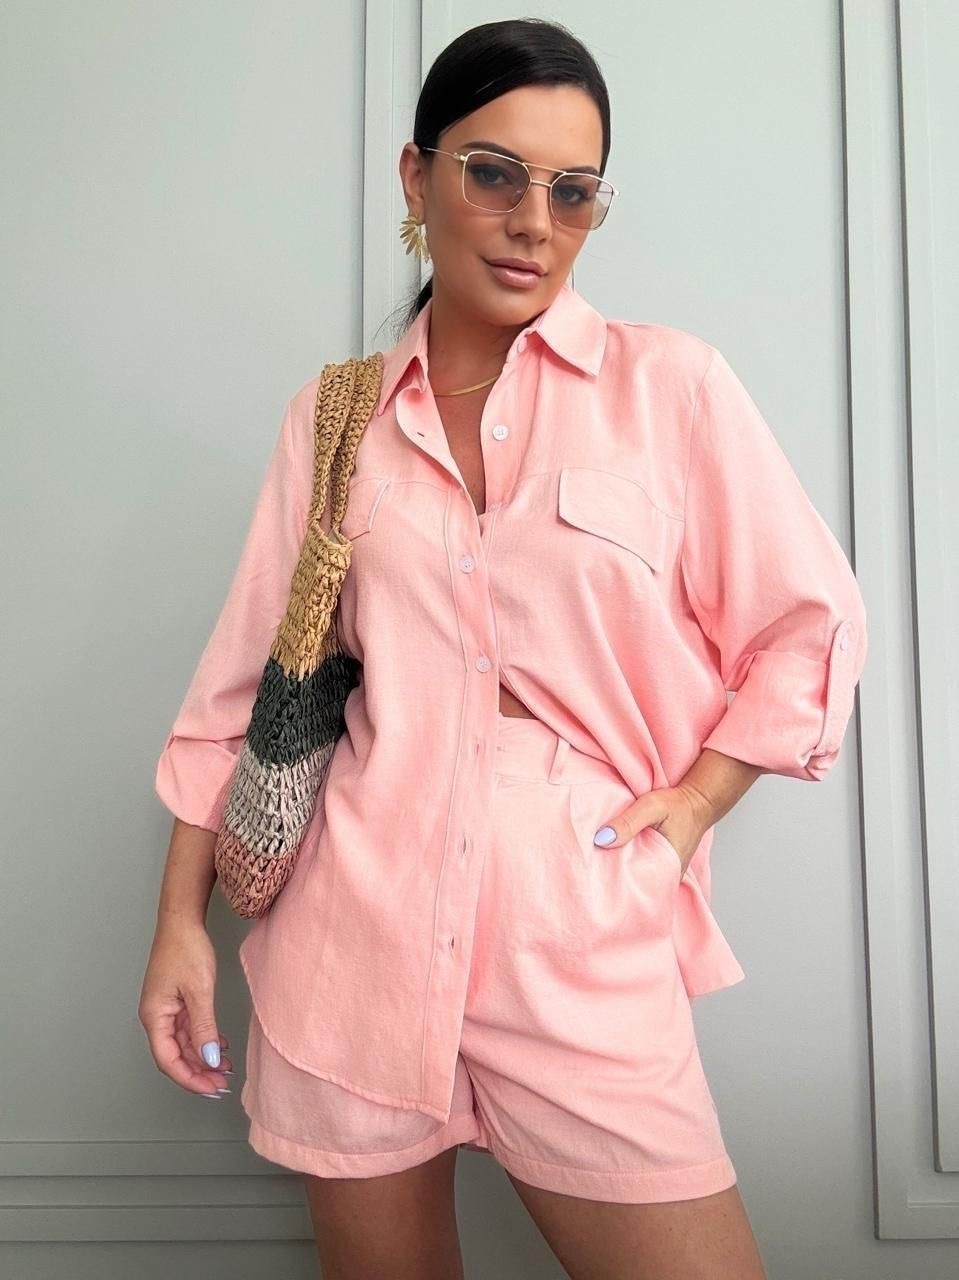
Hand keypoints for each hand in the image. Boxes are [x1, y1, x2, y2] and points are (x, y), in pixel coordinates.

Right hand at [138, 918, 233, 1097]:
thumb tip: (210, 1057)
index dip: (189, 1078)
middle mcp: (156, 1016)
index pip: (168, 1060)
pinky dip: (203, 1041)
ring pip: (182, 1045)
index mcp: (155, 1016)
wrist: (182, 921)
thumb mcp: (199, 991)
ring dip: (202, 1058)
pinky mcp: (175, 1002)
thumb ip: (204, 1027)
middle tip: (221, 1084)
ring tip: (225, 1069)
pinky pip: (187, 1030)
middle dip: (198, 1073)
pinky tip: (220, 1046)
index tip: (210, 1088)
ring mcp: (165, 1009)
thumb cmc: (185, 948)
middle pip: (174, 1056)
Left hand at [593, 784, 706, 875]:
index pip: (635, 888)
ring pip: (636, 875)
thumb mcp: (652, 807)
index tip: (593, 878)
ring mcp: (664, 869)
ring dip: (620, 869)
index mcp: (666, 869)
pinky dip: (628, 861)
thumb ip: (629, 822)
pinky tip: (614, 855)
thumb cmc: (678, 804)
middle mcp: (666, 874)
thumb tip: (601, 840)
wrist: (698, 800)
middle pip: (633, 884)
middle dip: (613, 879)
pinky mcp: (661, 861)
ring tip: (598, 865)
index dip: (613, 885)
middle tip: (591, 871)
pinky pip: (641, 866)